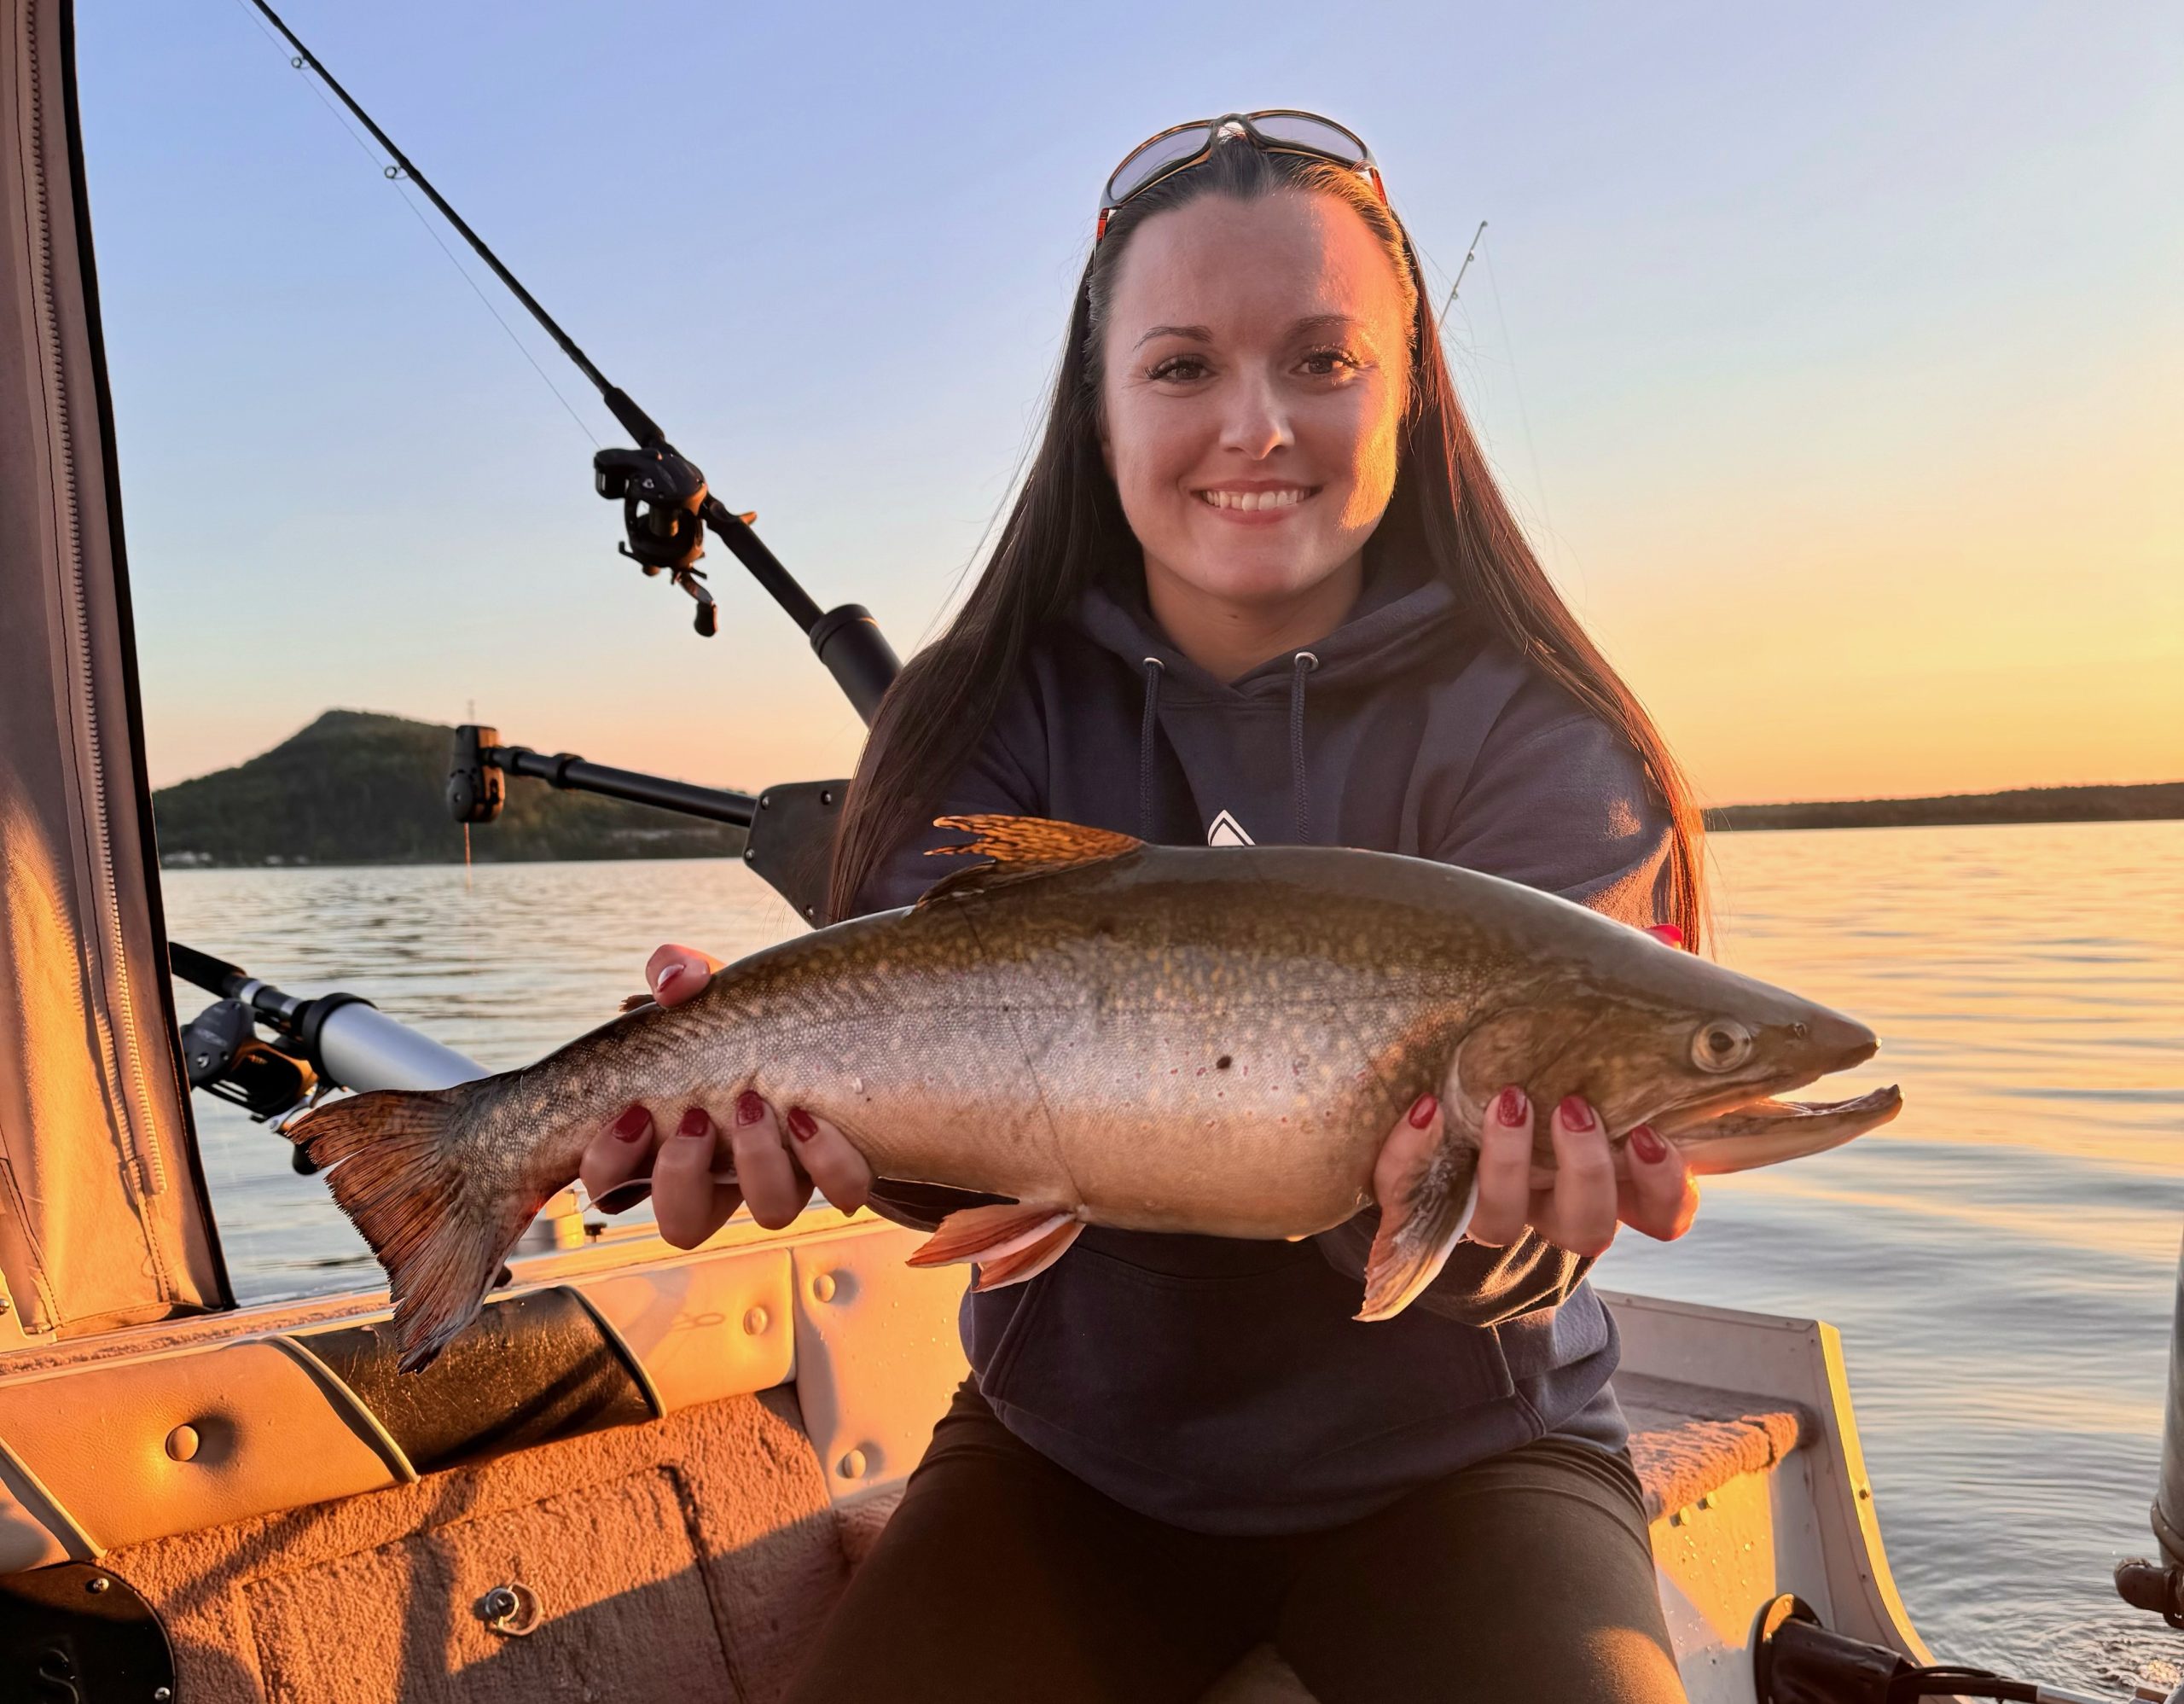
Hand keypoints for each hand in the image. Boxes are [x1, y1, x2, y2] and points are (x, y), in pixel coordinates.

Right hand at [577, 943, 873, 1248]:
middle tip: (694, 1117)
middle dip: (680, 1178)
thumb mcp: (705, 990)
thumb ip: (676, 973)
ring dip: (757, 1163)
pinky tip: (809, 1116)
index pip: (613, 1188)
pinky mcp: (840, 1164)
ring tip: (753, 1103)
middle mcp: (726, 1175)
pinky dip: (827, 1158)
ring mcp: (785, 1174)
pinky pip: (842, 1188)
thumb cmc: (746, 1017)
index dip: (608, 1167)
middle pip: (683, 1227)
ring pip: (770, 1214)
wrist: (826, 1020)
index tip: (632, 1114)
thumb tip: (674, 985)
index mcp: (670, 1142)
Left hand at [1375, 917, 1700, 1259]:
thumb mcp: (1583, 1024)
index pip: (1662, 1213)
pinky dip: (1414, 1155)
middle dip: (1586, 1171)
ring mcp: (1489, 1207)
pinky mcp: (1420, 1199)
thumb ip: (1627, 989)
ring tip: (1508, 1098)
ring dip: (1507, 1166)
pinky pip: (1410, 1195)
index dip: (1664, 1187)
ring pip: (1502, 1224)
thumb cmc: (1540, 1052)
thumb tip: (1664, 938)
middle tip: (1573, 1106)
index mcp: (1609, 1176)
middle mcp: (1552, 1204)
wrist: (1441, 1084)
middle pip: (1588, 1227)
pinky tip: (1424, 1106)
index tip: (1650, 1135)